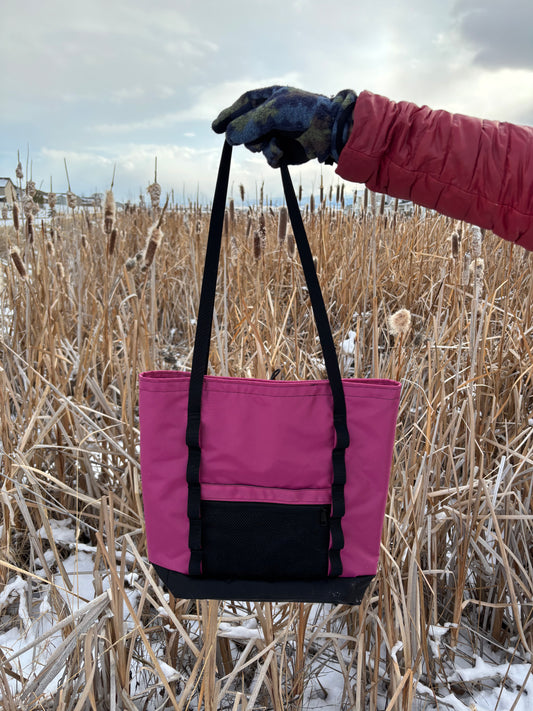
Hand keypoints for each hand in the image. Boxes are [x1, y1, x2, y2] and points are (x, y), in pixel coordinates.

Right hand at [212, 86, 356, 167]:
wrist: (330, 130)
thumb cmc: (304, 113)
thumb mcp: (273, 112)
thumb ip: (249, 123)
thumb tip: (228, 137)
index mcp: (271, 98)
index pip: (244, 104)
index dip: (229, 115)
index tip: (215, 128)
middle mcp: (273, 117)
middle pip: (246, 128)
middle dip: (245, 136)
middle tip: (240, 141)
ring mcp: (279, 134)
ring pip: (256, 145)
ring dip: (261, 147)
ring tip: (274, 144)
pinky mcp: (286, 152)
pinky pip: (269, 158)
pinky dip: (272, 157)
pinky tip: (281, 153)